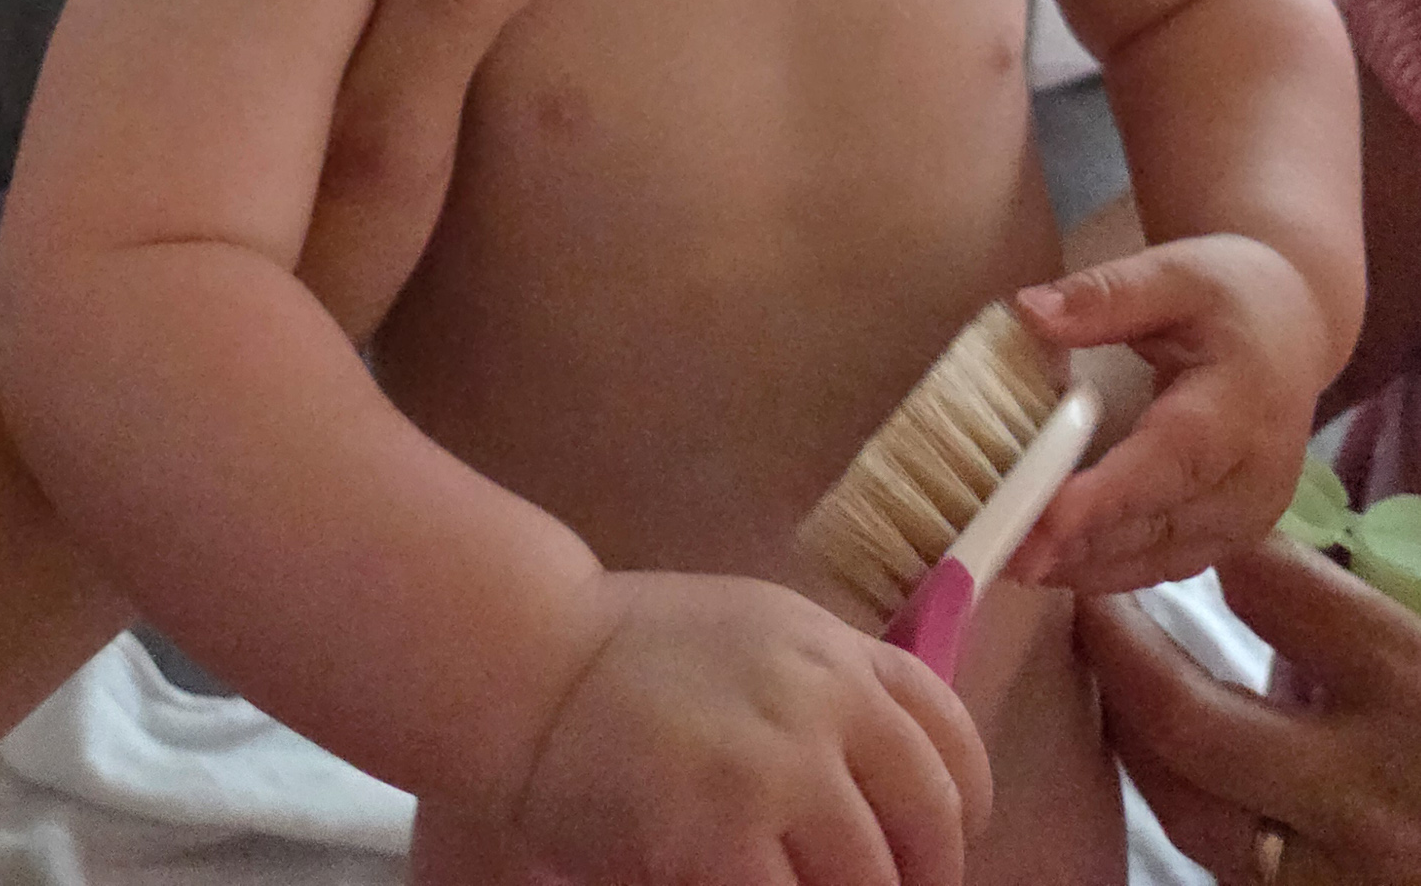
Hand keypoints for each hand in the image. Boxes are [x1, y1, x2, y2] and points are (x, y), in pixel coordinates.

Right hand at [513, 570, 990, 885]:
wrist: (532, 663)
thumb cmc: (630, 654)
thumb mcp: (755, 635)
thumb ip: (824, 690)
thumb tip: (887, 780)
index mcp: (836, 649)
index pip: (951, 735)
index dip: (963, 809)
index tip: (939, 852)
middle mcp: (826, 700)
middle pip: (929, 821)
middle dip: (921, 881)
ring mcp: (780, 770)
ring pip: (870, 883)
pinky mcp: (724, 838)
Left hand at [1009, 237, 1324, 589]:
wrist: (1292, 329)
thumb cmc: (1228, 294)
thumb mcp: (1172, 272)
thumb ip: (1105, 294)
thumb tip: (1029, 311)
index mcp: (1241, 407)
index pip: (1171, 460)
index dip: (1108, 495)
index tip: (1044, 518)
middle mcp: (1253, 478)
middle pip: (1159, 522)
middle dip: (1077, 542)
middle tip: (997, 548)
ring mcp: (1247, 517)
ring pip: (1158, 555)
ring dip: (1084, 565)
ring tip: (1008, 561)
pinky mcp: (1231, 535)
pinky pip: (1165, 562)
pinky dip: (1107, 569)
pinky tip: (1052, 565)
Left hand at [1079, 540, 1420, 884]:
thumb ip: (1352, 621)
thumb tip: (1247, 556)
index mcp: (1415, 694)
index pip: (1281, 593)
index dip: (1220, 552)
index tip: (1192, 533)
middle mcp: (1366, 796)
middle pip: (1189, 717)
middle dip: (1117, 650)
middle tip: (1089, 597)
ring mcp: (1329, 880)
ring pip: (1183, 804)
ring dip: (1129, 730)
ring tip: (1108, 668)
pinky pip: (1217, 863)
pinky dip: (1179, 799)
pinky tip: (1162, 753)